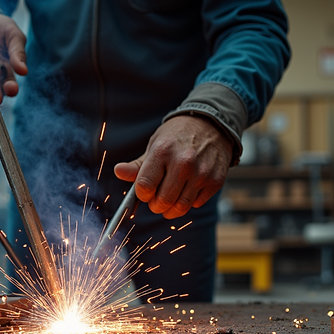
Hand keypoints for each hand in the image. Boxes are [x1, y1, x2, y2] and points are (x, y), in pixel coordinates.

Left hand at [113, 115, 231, 218]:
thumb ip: (136, 165)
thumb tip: (118, 171)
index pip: (145, 187)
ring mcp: (201, 173)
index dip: (142, 194)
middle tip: (157, 197)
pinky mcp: (215, 181)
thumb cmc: (178, 137)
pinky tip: (187, 189)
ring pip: (180, 208)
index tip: (145, 191)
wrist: (212, 125)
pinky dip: (189, 202)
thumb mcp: (155, 145)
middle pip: (162, 201)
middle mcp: (183, 162)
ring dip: (171, 208)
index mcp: (163, 151)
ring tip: (169, 197)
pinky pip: (196, 204)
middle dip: (155, 205)